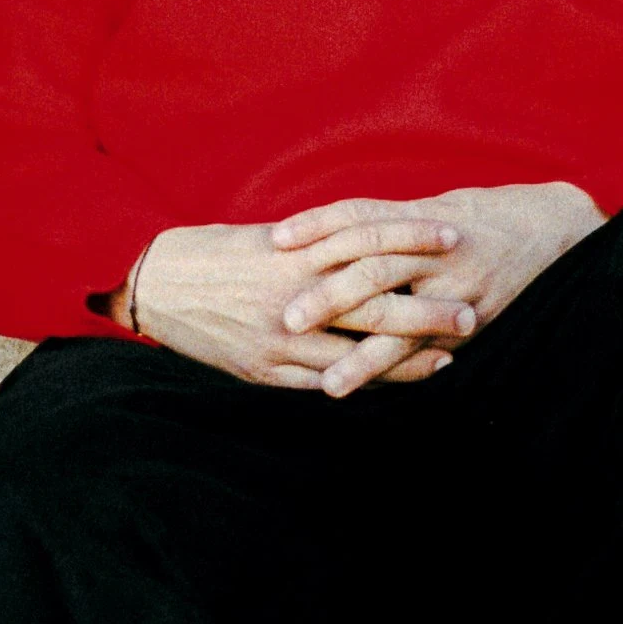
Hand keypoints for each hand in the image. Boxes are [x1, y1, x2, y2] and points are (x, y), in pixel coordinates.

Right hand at [110, 211, 471, 393]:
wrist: (152, 285)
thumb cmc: (211, 253)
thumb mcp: (265, 238)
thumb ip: (313, 244)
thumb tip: (357, 240)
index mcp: (296, 253)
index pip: (370, 244)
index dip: (413, 241)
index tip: (451, 239)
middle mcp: (294, 298)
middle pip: (375, 308)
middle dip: (426, 314)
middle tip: (470, 314)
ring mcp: (280, 340)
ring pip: (356, 356)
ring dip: (404, 362)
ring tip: (446, 361)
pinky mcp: (265, 370)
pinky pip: (323, 382)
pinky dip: (361, 384)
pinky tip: (390, 385)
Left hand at [271, 181, 604, 366]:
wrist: (554, 228)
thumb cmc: (482, 218)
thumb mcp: (433, 207)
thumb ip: (385, 223)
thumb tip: (324, 234)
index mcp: (419, 216)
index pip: (359, 216)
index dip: (317, 224)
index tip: (275, 239)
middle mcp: (437, 250)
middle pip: (374, 269)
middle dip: (330, 297)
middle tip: (287, 319)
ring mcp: (458, 287)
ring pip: (405, 321)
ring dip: (364, 357)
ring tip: (328, 384)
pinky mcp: (475, 319)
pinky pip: (433, 350)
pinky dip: (404, 373)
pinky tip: (380, 394)